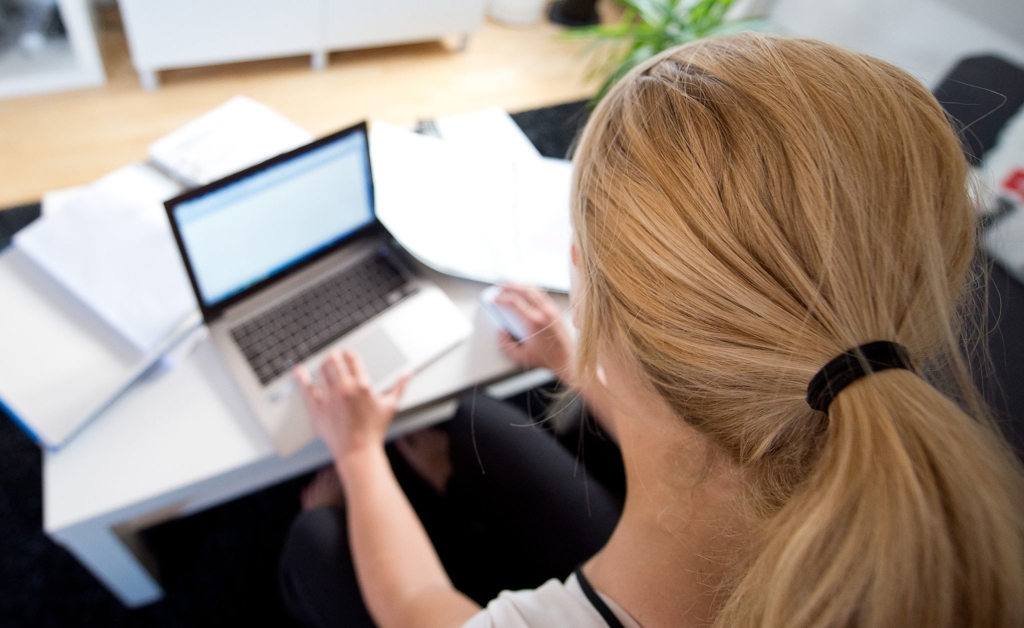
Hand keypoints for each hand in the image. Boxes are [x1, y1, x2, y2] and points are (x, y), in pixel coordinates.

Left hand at [295, 350, 410, 460]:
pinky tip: (299, 372)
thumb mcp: (390, 406)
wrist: (358, 451)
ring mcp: (329, 398)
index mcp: (362, 385)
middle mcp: (345, 388)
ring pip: (321, 371)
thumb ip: (399, 386)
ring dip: (322, 365)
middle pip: (333, 361)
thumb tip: (408, 373)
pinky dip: (301, 378)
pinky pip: (306, 389)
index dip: (348, 353)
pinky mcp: (318, 409)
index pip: (352, 359)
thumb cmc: (374, 430)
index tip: (347, 353)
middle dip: (333, 355)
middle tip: (333, 355)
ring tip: (324, 365)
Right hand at [495, 285, 573, 379]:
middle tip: (500, 286)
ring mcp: (552, 310)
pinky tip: (525, 291)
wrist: (568, 359)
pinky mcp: (556, 311)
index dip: (501, 299)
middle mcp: (544, 312)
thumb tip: (500, 332)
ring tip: (511, 285)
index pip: (514, 302)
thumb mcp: (521, 356)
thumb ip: (506, 345)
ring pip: (535, 290)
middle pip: (524, 291)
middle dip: (510, 286)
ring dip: (521, 286)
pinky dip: (531, 290)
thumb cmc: (548, 359)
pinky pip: (542, 295)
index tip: (494, 300)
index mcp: (534, 322)